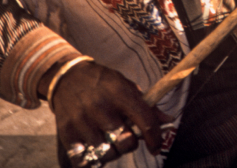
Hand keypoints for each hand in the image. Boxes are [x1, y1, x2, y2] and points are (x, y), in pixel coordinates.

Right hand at [38, 60, 165, 164]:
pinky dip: (92, 161)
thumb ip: (146, 105)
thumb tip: (169, 121)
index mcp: (120, 92)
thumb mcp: (125, 85)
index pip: (145, 120)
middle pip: (126, 142)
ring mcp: (82, 121)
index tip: (156, 147)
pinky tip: (95, 150)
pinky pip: (84, 161)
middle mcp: (101, 107)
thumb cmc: (102, 83)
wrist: (67, 76)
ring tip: (109, 143)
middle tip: (126, 139)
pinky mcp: (67, 132)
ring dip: (112, 153)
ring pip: (106, 153)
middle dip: (130, 145)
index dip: (155, 138)